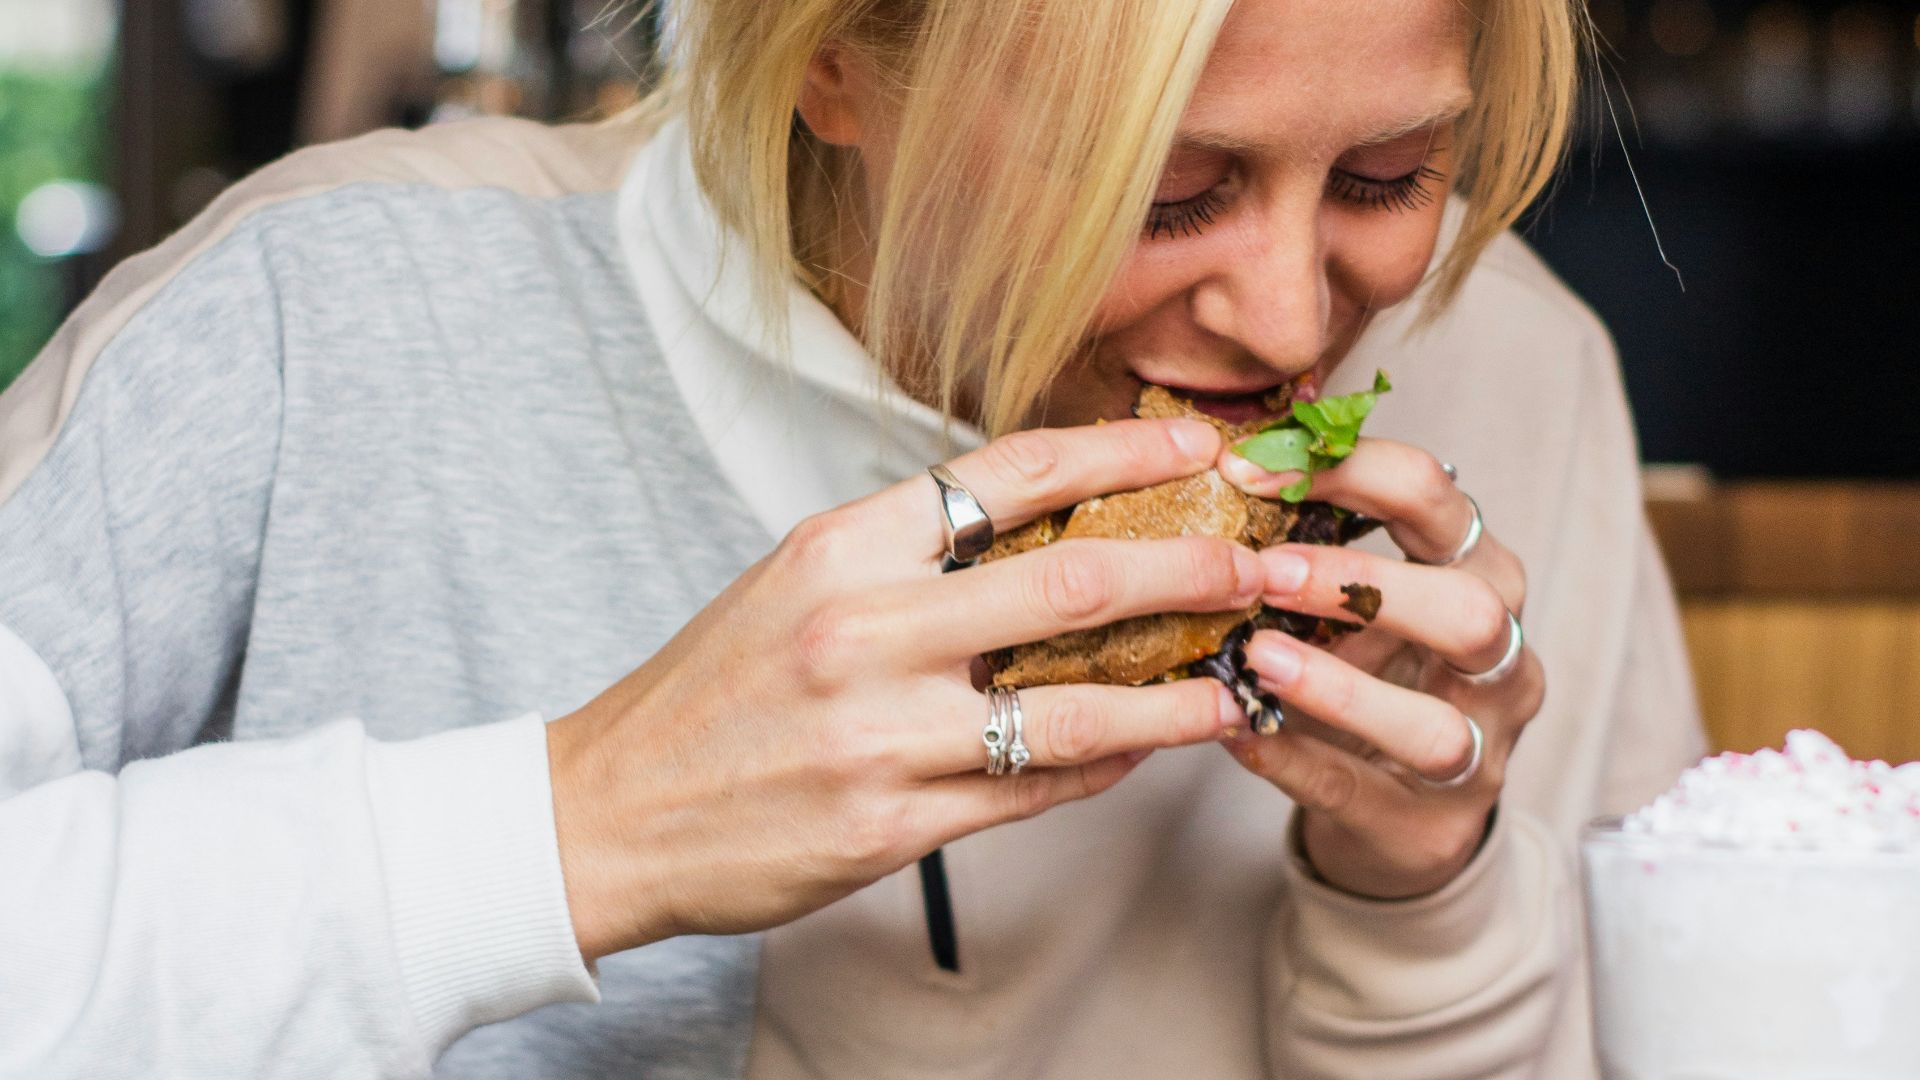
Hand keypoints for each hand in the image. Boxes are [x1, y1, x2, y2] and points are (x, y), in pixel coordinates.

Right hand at [548, 418, 1263, 960]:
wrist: (610, 810)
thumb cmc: (712, 691)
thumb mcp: (796, 584)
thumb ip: (911, 556)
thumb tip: (1044, 529)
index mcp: (843, 546)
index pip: (1011, 472)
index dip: (1123, 449)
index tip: (1199, 441)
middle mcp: (864, 628)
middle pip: (1073, 581)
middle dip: (1192, 567)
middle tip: (1262, 564)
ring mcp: (879, 733)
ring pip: (1075, 707)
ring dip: (1176, 693)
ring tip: (1235, 683)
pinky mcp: (888, 826)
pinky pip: (1032, 791)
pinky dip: (1103, 767)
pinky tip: (1143, 749)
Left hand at [1217, 440, 1544, 898]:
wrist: (1397, 815)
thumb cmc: (1368, 675)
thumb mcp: (1352, 602)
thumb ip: (1309, 542)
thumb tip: (1223, 463)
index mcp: (1480, 575)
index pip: (1440, 499)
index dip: (1351, 471)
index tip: (1251, 470)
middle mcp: (1501, 662)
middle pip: (1471, 611)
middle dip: (1365, 584)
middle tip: (1266, 572)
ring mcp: (1479, 755)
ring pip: (1433, 726)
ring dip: (1338, 688)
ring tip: (1256, 657)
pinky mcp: (1429, 829)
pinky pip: (1360, 793)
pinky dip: (1293, 760)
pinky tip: (1236, 730)